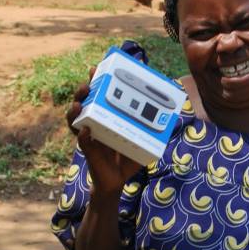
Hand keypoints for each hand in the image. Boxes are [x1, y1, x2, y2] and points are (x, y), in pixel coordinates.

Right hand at [66, 68, 142, 195]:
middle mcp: (94, 123)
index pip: (98, 94)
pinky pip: (82, 141)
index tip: (95, 67)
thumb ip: (151, 126)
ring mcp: (89, 136)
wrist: (117, 181)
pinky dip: (83, 135)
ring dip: (75, 109)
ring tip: (79, 103)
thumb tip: (172, 113)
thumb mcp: (140, 139)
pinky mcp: (88, 151)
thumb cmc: (127, 158)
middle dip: (83, 90)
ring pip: (75, 118)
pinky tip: (86, 131)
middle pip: (83, 102)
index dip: (95, 81)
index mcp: (106, 116)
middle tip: (87, 84)